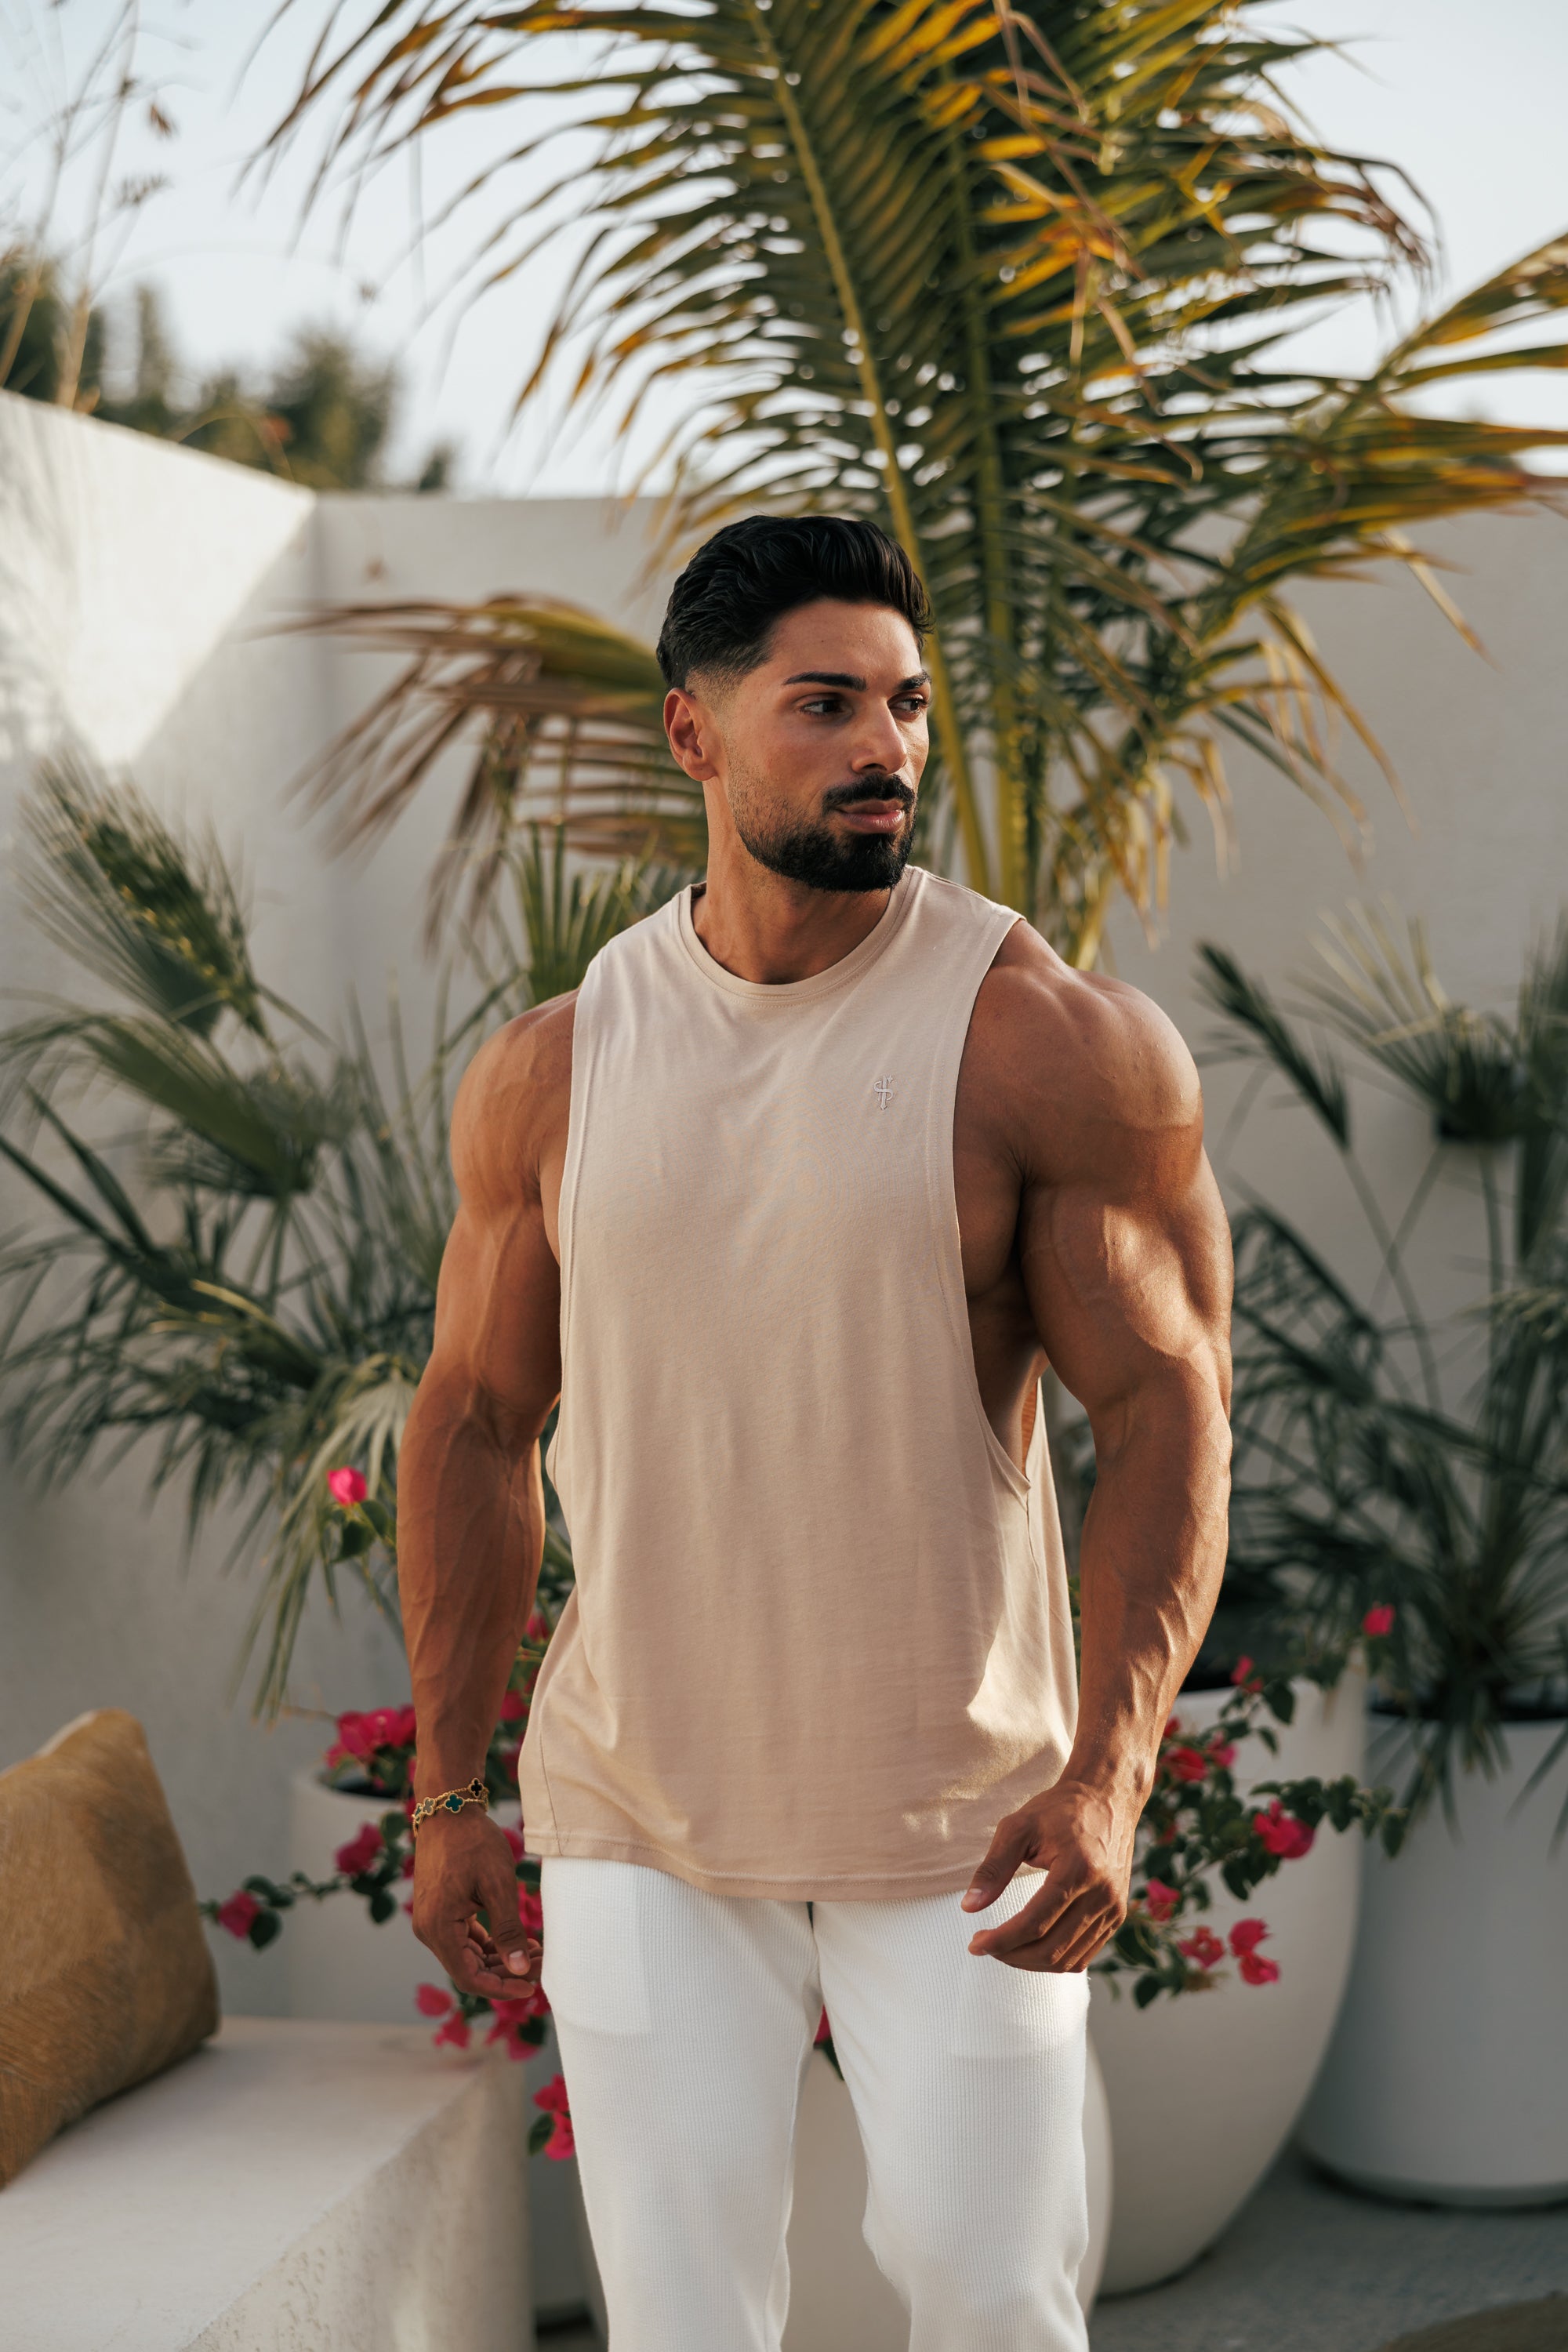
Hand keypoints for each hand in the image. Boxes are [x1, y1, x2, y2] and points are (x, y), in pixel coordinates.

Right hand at [410, 1810, 541, 2000]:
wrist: (449, 1810)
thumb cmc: (474, 1842)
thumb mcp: (498, 1885)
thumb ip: (508, 1930)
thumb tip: (519, 1969)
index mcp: (438, 1927)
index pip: (470, 1977)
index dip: (502, 1988)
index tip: (531, 1987)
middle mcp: (429, 1930)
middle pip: (470, 1969)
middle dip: (507, 1972)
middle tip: (542, 1964)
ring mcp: (432, 1921)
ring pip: (469, 1956)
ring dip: (501, 1958)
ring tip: (536, 1952)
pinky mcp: (440, 1912)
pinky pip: (465, 1939)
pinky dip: (491, 1943)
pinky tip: (519, 1940)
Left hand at [960, 1778, 1136, 1972]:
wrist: (1107, 1798)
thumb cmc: (1059, 1809)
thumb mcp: (1018, 1828)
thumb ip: (993, 1868)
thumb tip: (968, 1907)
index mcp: (1078, 1869)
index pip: (1034, 1924)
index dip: (1001, 1941)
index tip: (974, 1944)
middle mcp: (1102, 1895)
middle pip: (1052, 1950)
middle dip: (1011, 1956)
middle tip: (984, 1946)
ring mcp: (1114, 1908)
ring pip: (1068, 1960)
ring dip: (1030, 1963)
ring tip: (1004, 1947)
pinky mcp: (1117, 1915)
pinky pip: (1083, 1955)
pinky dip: (1054, 1960)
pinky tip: (1030, 1946)